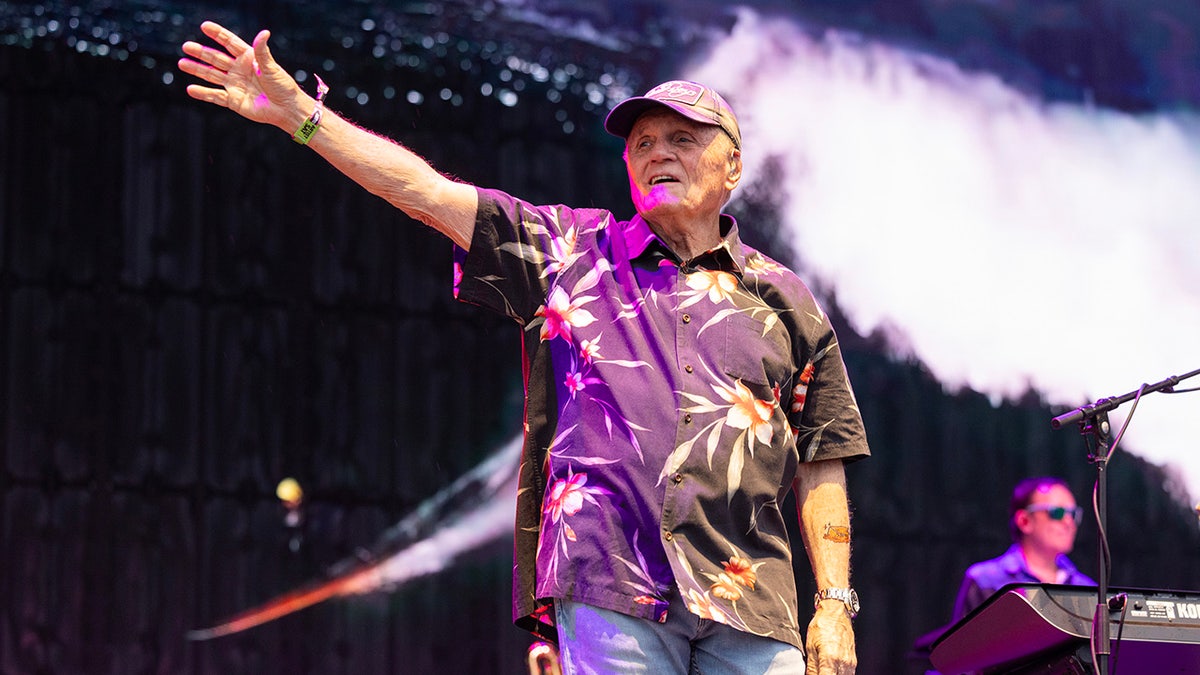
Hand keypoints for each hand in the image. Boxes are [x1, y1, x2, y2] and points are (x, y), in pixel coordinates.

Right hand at [178, 21, 305, 130]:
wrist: (286, 109)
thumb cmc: (283, 86)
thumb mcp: (271, 67)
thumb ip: (262, 51)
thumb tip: (264, 32)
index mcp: (248, 59)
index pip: (230, 43)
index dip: (217, 34)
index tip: (204, 26)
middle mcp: (239, 70)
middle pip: (216, 59)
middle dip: (201, 52)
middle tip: (186, 46)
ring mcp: (235, 85)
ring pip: (212, 75)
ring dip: (197, 69)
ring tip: (182, 63)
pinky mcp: (234, 101)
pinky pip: (215, 96)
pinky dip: (203, 93)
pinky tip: (190, 89)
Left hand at [805, 602, 855, 673]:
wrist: (836, 612)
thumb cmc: (822, 625)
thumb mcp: (810, 646)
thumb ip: (811, 667)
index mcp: (830, 659)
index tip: (814, 674)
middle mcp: (843, 662)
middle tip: (819, 670)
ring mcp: (850, 663)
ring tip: (825, 669)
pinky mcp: (853, 662)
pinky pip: (848, 674)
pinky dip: (840, 674)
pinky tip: (832, 670)